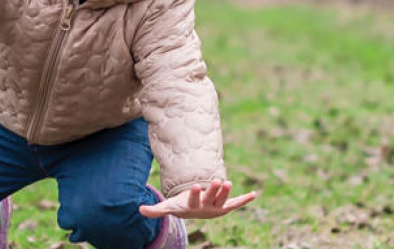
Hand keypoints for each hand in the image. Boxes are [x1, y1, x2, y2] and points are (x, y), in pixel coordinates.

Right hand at [139, 180, 256, 219]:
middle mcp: (207, 208)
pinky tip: (254, 195)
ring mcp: (217, 207)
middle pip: (211, 199)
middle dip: (214, 191)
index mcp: (193, 207)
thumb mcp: (169, 207)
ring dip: (227, 192)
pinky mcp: (226, 206)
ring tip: (229, 182)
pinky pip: (236, 204)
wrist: (194, 213)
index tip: (196, 186)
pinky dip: (244, 200)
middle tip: (217, 181)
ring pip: (223, 200)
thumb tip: (140, 210)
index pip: (194, 200)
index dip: (195, 194)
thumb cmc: (181, 206)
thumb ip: (156, 210)